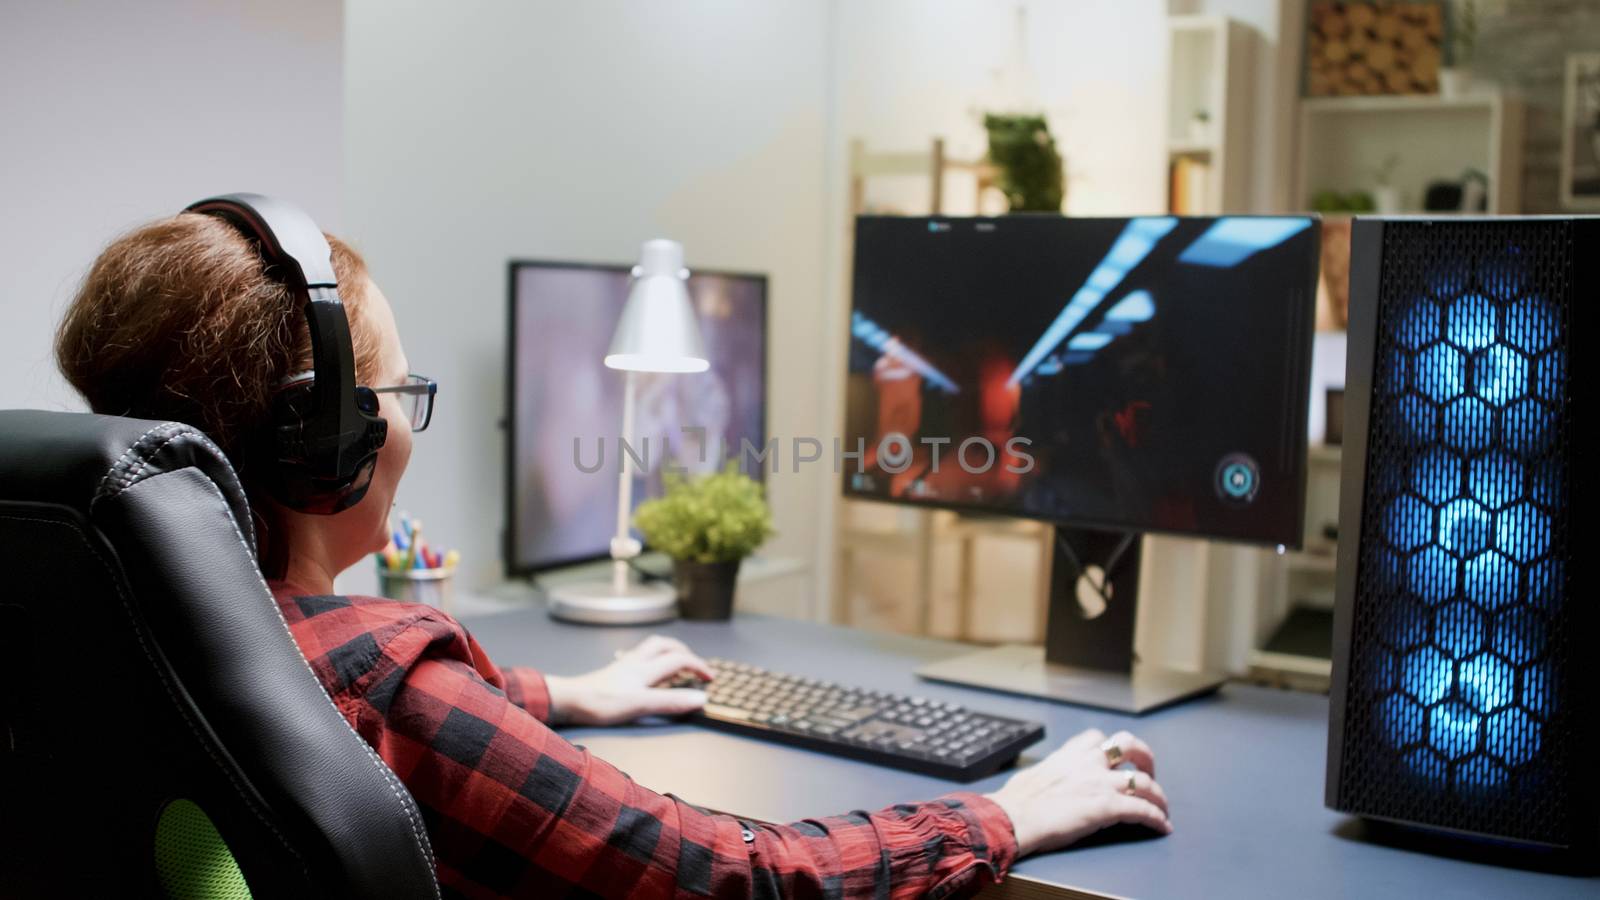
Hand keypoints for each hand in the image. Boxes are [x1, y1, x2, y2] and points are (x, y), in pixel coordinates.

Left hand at [545, 635, 713, 726]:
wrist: (568, 700)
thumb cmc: (601, 703)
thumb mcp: (640, 705)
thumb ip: (670, 701)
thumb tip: (701, 698)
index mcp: (644, 669)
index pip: (678, 660)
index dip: (698, 666)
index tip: (710, 678)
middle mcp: (635, 662)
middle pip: (664, 645)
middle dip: (684, 651)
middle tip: (696, 664)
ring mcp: (622, 666)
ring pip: (650, 650)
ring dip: (668, 652)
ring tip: (676, 664)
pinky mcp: (613, 673)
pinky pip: (638, 659)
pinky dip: (651, 661)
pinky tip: (648, 672)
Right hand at [986, 728, 1170, 856]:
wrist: (1013, 817)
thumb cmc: (1016, 801)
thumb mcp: (1035, 774)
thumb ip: (1050, 773)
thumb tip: (1045, 783)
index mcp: (1069, 754)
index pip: (1097, 738)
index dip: (1111, 747)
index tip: (1116, 758)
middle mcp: (1090, 763)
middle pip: (1130, 746)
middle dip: (1145, 758)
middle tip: (1148, 772)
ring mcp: (1102, 784)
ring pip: (1144, 782)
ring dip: (1158, 796)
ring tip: (1162, 807)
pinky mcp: (1108, 807)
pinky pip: (1143, 810)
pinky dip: (1156, 818)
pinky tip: (1162, 826)